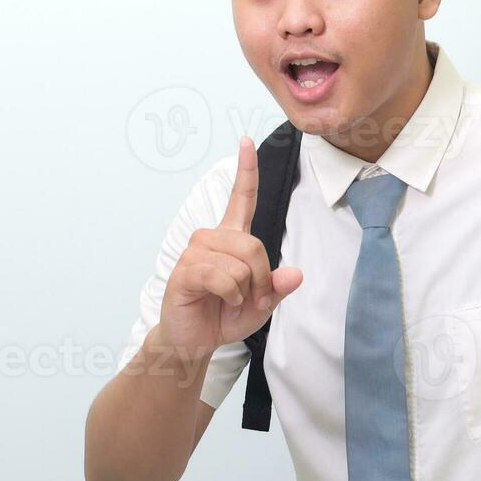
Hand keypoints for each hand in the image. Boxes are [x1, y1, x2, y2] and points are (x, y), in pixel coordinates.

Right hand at [158, 136, 303, 356]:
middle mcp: (212, 237)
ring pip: (240, 262)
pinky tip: (218, 301)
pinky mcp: (185, 270)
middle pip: (254, 245)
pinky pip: (222, 277)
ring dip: (244, 289)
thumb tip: (295, 274)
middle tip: (248, 298)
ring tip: (229, 299)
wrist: (195, 340)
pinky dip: (230, 295)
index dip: (246, 170)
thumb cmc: (225, 315)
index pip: (241, 198)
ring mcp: (196, 251)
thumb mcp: (262, 304)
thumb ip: (278, 288)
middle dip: (260, 278)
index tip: (245, 140)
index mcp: (232, 238)